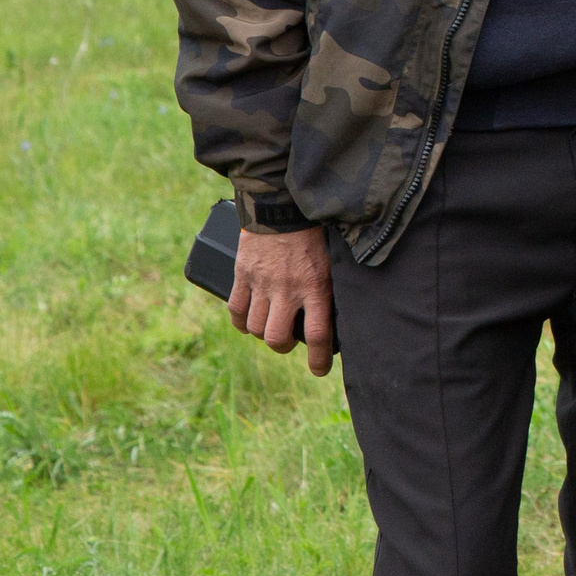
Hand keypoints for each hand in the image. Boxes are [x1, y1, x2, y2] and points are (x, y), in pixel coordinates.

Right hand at [229, 227, 335, 376]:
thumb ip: (331, 287)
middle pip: (277, 339)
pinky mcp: (242, 276)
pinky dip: (240, 320)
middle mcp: (287, 289)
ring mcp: (262, 284)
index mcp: (316, 286)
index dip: (317, 359)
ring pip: (256, 328)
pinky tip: (249, 319)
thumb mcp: (333, 260)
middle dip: (283, 346)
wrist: (282, 205)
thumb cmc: (315, 233)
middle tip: (289, 341)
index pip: (317, 334)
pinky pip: (236, 310)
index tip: (319, 370)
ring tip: (271, 326)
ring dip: (262, 333)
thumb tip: (339, 315)